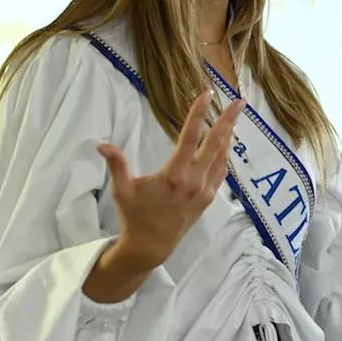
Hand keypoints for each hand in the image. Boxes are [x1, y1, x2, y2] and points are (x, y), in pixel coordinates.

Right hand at [96, 89, 245, 271]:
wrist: (151, 246)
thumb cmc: (135, 216)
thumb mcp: (122, 190)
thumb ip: (117, 165)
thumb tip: (101, 145)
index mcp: (174, 175)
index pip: (190, 136)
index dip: (199, 113)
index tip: (207, 94)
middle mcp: (194, 180)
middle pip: (216, 143)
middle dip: (229, 120)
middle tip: (240, 102)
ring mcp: (204, 190)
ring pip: (222, 157)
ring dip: (229, 136)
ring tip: (235, 117)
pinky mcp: (208, 198)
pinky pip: (221, 172)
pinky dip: (225, 156)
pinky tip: (227, 145)